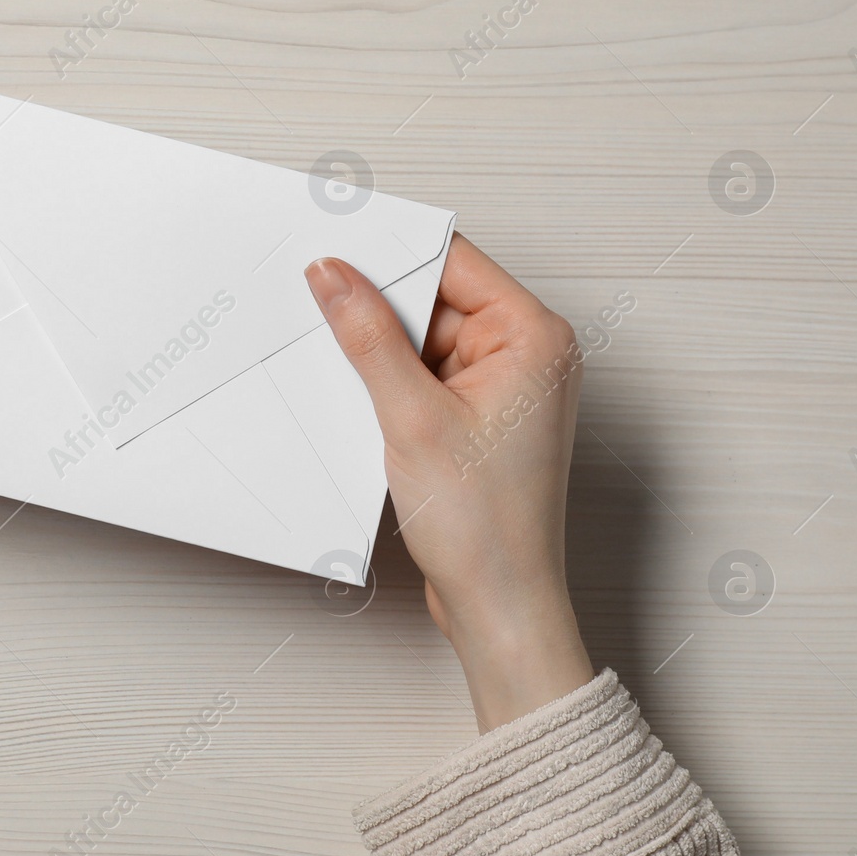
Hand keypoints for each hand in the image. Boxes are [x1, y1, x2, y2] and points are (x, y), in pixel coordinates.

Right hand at [306, 234, 593, 730]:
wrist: (500, 605)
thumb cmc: (485, 526)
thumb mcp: (412, 417)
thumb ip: (369, 336)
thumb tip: (335, 274)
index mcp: (533, 336)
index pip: (454, 260)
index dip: (390, 254)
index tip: (335, 250)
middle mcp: (528, 354)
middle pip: (435, 299)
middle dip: (379, 311)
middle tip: (323, 313)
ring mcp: (505, 387)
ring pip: (423, 340)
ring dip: (381, 355)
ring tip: (356, 385)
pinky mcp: (480, 418)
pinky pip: (426, 377)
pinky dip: (391, 386)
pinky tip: (364, 406)